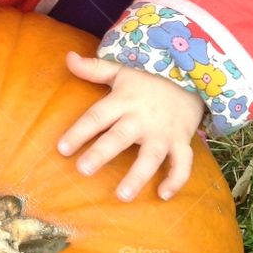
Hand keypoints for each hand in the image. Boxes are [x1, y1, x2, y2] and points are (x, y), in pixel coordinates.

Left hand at [57, 52, 205, 201]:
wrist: (191, 76)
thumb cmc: (148, 78)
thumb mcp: (122, 70)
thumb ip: (94, 68)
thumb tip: (68, 57)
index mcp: (123, 101)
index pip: (97, 117)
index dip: (79, 132)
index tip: (61, 149)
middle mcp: (142, 119)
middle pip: (119, 137)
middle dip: (102, 153)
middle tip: (83, 170)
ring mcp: (163, 132)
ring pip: (150, 156)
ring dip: (137, 176)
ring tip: (122, 196)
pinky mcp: (181, 141)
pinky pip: (182, 163)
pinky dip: (176, 179)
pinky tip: (163, 196)